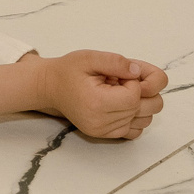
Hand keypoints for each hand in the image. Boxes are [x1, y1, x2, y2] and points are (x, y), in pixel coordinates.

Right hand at [32, 50, 165, 139]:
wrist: (50, 87)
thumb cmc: (68, 71)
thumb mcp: (89, 57)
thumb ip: (116, 61)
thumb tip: (138, 71)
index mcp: (96, 103)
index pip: (134, 96)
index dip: (132, 82)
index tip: (117, 76)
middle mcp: (100, 122)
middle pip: (142, 109)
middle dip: (138, 92)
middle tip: (118, 82)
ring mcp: (102, 132)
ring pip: (144, 121)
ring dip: (138, 104)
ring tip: (118, 93)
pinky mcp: (104, 135)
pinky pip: (135, 130)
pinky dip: (134, 117)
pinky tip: (120, 105)